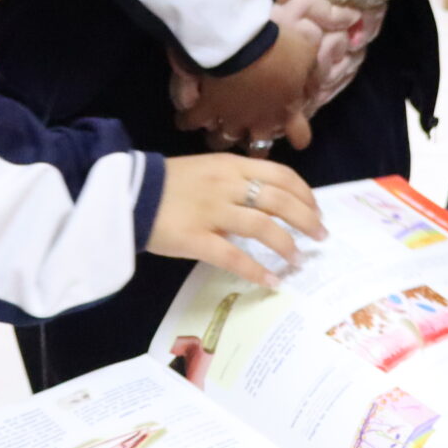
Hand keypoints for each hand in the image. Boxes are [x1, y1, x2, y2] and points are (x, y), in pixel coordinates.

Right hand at [146, 155, 324, 289]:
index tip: (316, 209)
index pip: (281, 176)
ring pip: (263, 227)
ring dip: (287, 245)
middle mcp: (227, 185)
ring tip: (299, 260)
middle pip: (280, 201)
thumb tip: (266, 204)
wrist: (127, 192)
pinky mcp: (196, 238)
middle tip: (320, 237)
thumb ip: (236, 182)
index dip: (305, 194)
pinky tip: (272, 281)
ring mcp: (212, 212)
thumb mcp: (207, 170)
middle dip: (307, 220)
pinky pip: (233, 256)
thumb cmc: (168, 182)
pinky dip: (257, 270)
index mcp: (231, 166)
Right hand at [183, 28, 313, 150]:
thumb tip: (315, 86)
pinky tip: (185, 118)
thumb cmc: (279, 46)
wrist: (241, 41)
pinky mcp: (205, 110)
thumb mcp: (307, 52)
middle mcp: (258, 122)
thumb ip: (311, 73)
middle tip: (249, 140)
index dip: (299, 136)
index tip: (297, 134)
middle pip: (256, 149)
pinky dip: (187, 120)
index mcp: (285, 110)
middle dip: (254, 147)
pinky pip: (191, 122)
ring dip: (219, 137)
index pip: (300, 137)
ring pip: (221, 141)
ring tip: (214, 131)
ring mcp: (229, 119)